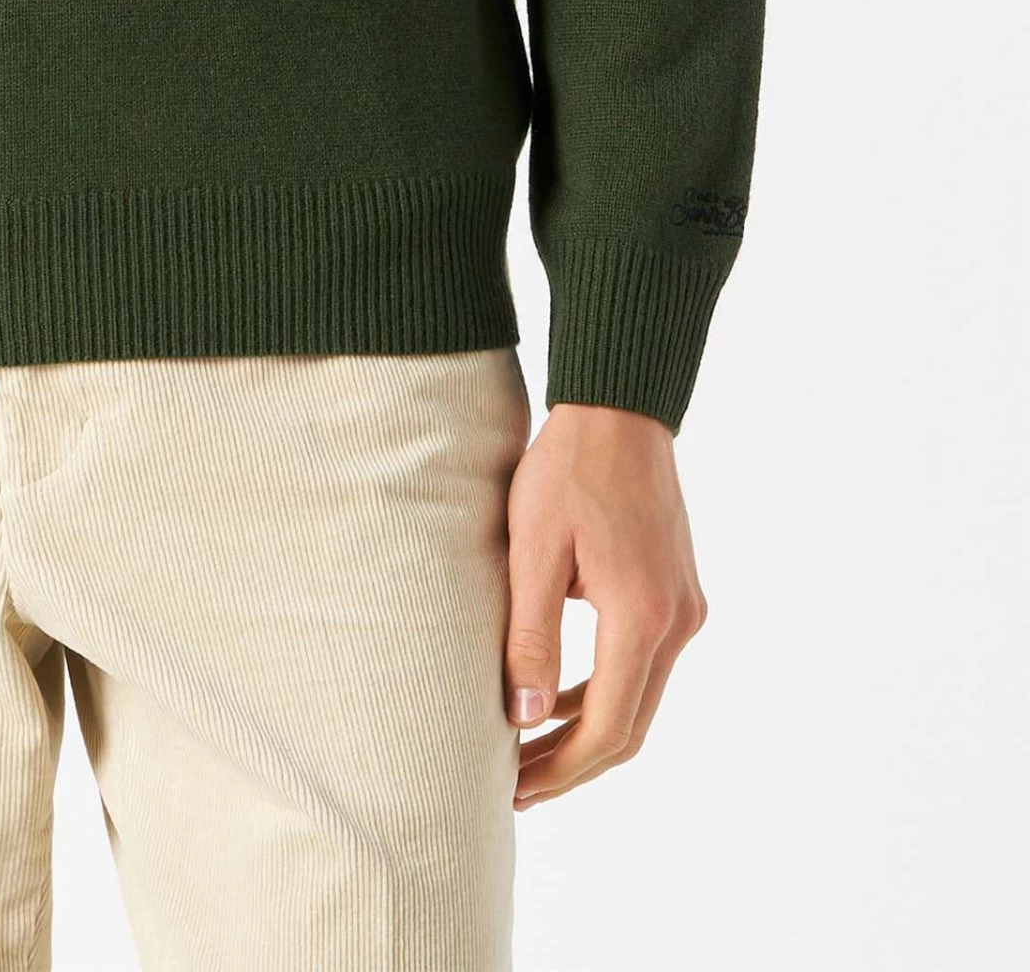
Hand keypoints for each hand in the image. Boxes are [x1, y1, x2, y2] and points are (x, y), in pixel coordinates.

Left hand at [504, 403, 707, 809]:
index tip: (514, 789)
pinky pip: (642, 664)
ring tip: (525, 751)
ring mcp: (684, 609)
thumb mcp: (533, 550)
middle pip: (629, 726)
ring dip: (586, 729)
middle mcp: (677, 622)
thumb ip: (530, 636)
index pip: (608, 727)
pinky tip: (556, 699)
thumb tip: (524, 719)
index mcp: (642, 617)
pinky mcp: (677, 594)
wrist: (618, 409)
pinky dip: (602, 690)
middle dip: (571, 763)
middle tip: (514, 786)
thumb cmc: (567, 469)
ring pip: (638, 698)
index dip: (562, 769)